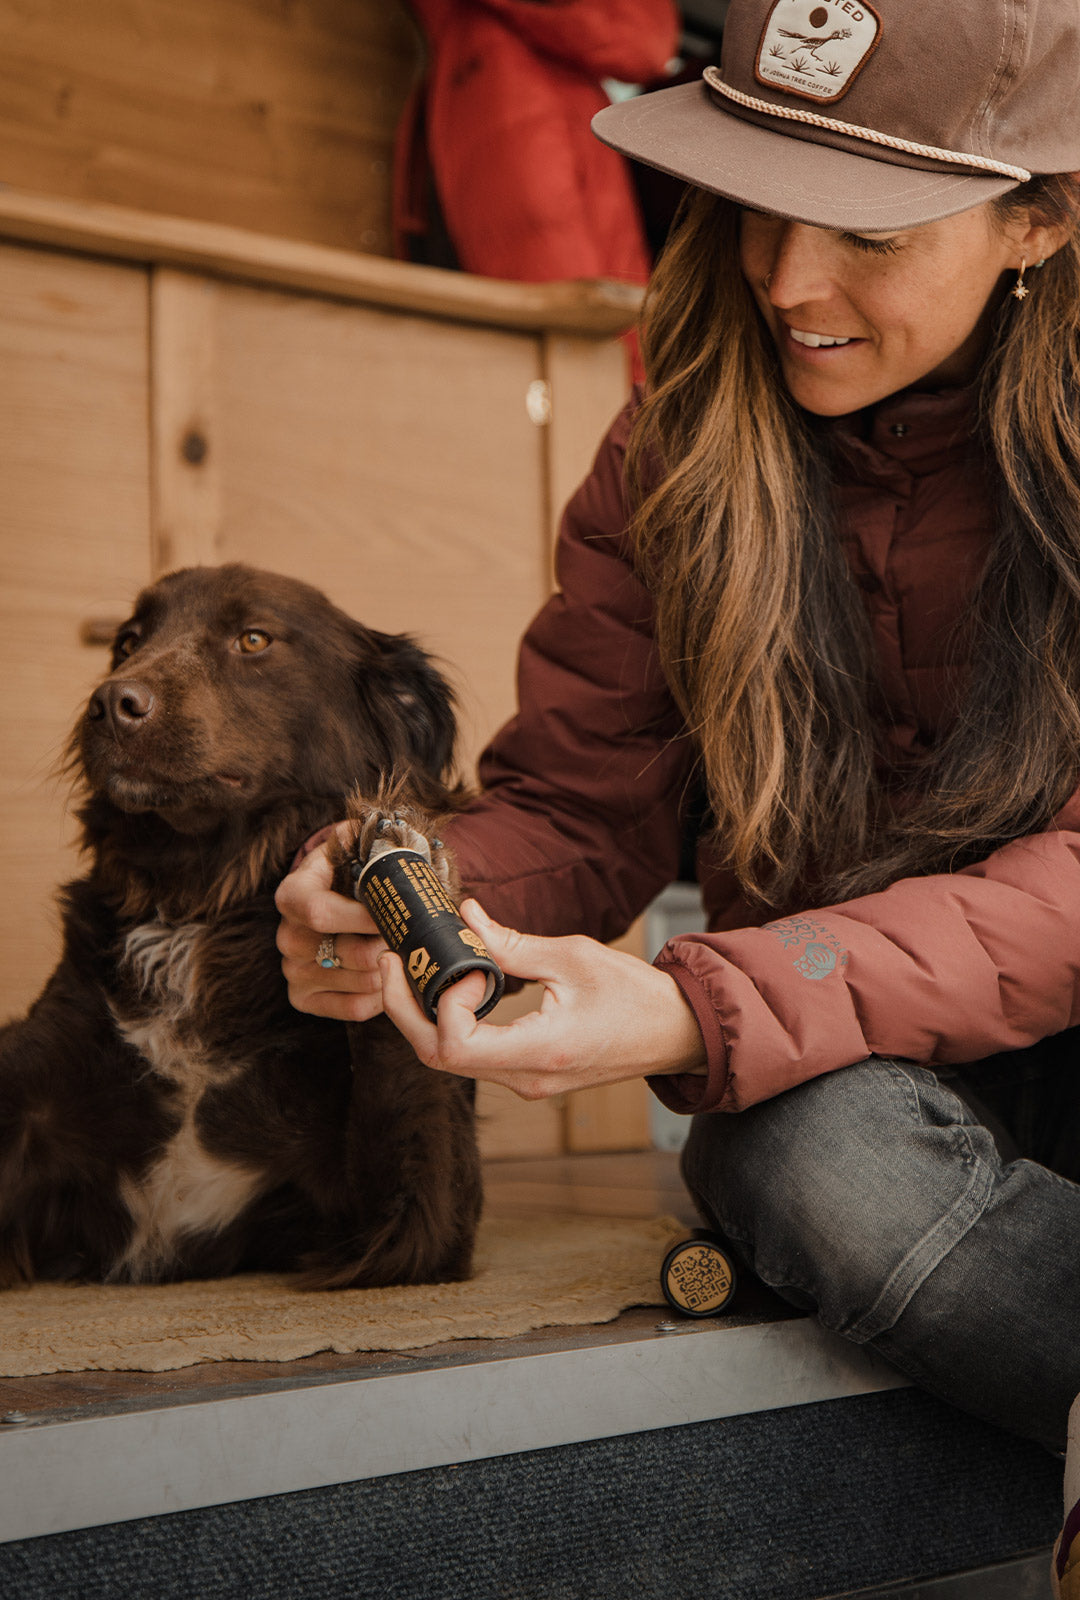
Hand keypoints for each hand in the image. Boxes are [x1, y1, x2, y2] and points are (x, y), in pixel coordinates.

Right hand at [275, 827, 387, 1020]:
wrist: (331, 900)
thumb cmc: (351, 872)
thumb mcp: (356, 846)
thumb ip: (373, 839)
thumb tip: (395, 838)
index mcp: (292, 895)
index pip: (320, 911)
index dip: (363, 918)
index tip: (396, 914)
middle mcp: (286, 936)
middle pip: (349, 953)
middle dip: (389, 946)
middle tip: (412, 937)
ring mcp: (292, 970)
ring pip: (359, 981)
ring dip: (391, 970)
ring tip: (403, 952)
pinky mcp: (303, 998)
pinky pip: (353, 1008)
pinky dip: (381, 996)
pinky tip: (390, 976)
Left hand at [378, 900, 706, 1097]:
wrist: (676, 1034)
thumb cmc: (636, 996)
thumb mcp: (573, 957)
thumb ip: (512, 943)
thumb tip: (465, 916)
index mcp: (539, 1051)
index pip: (454, 1045)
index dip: (443, 1001)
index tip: (471, 966)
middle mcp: (525, 1079)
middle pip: (437, 1058)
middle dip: (403, 1010)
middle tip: (392, 963)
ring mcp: (525, 1083)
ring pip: (449, 1060)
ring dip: (425, 1015)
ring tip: (417, 969)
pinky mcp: (527, 1076)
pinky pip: (472, 1057)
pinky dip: (452, 1023)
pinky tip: (454, 987)